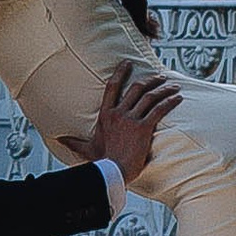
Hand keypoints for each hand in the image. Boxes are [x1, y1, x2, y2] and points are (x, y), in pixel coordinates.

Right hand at [63, 68, 177, 184]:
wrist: (113, 172)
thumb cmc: (102, 162)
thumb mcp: (86, 149)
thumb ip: (73, 141)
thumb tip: (58, 139)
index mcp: (105, 115)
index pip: (112, 87)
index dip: (121, 72)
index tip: (128, 63)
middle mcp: (118, 113)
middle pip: (136, 88)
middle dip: (150, 80)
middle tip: (160, 76)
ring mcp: (131, 120)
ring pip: (150, 97)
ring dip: (163, 89)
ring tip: (173, 86)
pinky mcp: (143, 128)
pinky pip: (158, 110)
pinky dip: (169, 102)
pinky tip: (177, 98)